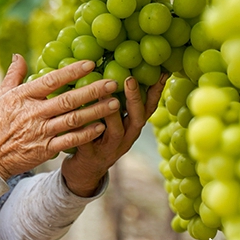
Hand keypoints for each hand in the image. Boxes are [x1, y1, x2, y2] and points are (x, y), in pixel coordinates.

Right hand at [0, 54, 120, 180]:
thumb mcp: (0, 96)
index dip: (72, 71)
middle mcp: (33, 113)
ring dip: (95, 111)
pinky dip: (86, 134)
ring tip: (114, 103)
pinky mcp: (45, 150)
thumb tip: (18, 55)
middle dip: (92, 90)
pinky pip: (70, 140)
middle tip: (112, 83)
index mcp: (23, 96)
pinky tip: (102, 127)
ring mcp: (40, 132)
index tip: (91, 64)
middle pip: (68, 99)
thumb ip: (13, 75)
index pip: (51, 80)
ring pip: (73, 120)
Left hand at [60, 73, 167, 196]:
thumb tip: (117, 68)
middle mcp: (127, 138)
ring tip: (104, 94)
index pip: (149, 107)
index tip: (162, 71)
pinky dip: (84, 128)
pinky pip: (88, 141)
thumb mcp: (113, 121)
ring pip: (115, 131)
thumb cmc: (98, 136)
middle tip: (129, 80)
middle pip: (137, 118)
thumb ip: (116, 100)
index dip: (156, 91)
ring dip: (111, 113)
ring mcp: (110, 148)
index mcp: (133, 127)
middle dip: (135, 98)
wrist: (85, 171)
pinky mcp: (90, 155)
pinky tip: (78, 114)